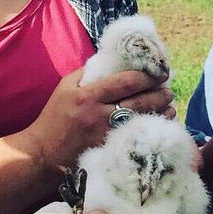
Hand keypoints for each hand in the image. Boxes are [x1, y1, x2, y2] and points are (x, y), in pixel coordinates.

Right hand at [22, 67, 175, 173]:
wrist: (42, 154)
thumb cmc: (54, 118)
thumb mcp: (64, 88)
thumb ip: (87, 73)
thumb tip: (111, 60)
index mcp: (87, 96)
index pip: (124, 82)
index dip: (146, 75)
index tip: (158, 71)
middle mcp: (99, 116)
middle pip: (139, 102)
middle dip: (159, 94)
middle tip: (168, 88)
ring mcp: (106, 137)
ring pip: (142, 121)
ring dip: (161, 112)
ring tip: (170, 105)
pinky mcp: (110, 152)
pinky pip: (138, 139)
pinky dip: (152, 130)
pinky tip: (160, 124)